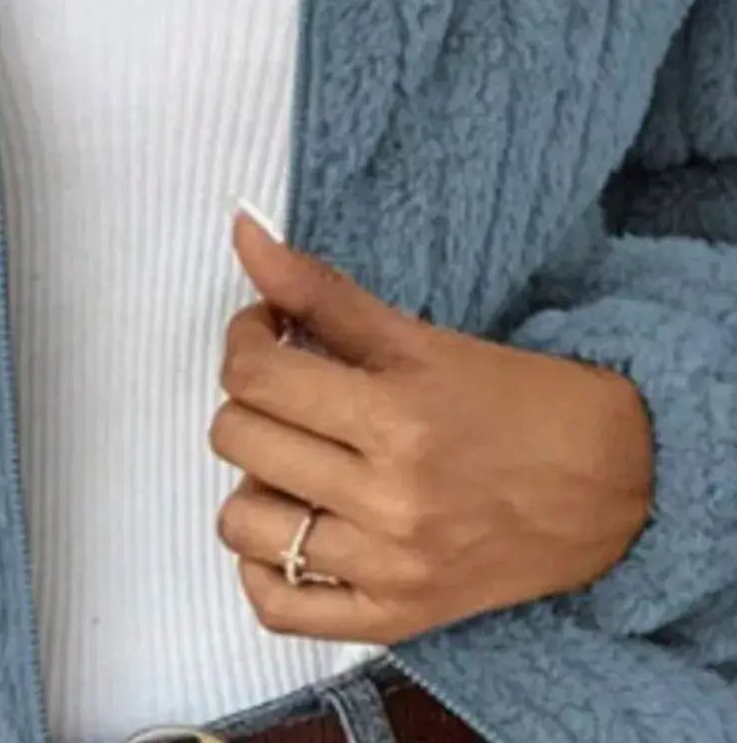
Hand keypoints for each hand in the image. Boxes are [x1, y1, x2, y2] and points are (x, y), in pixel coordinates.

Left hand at [209, 209, 655, 643]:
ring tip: (292, 459)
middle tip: (288, 385)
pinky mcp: (394, 619)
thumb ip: (319, 289)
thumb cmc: (513, 399)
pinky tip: (293, 526)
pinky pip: (278, 607)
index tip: (270, 327)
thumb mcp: (419, 336)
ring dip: (252, 481)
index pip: (254, 375)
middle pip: (241, 440)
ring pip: (242, 525)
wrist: (609, 484)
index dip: (246, 336)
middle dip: (250, 398)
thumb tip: (242, 231)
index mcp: (398, 418)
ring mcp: (388, 569)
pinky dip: (265, 565)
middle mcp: (389, 501)